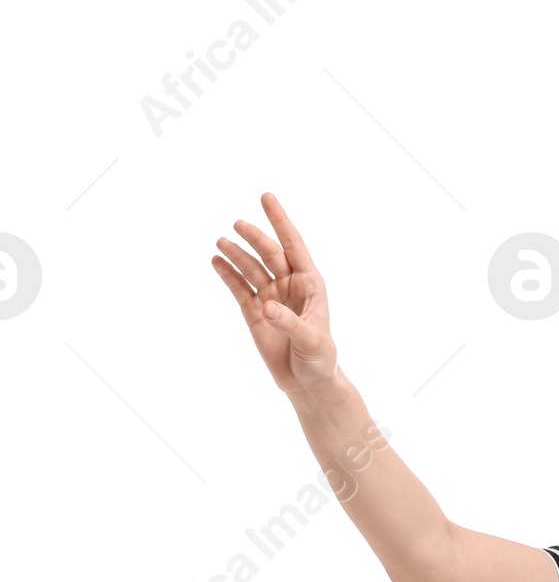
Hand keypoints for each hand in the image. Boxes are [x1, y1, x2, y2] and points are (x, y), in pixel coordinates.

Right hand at [212, 192, 338, 393]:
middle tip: (238, 225)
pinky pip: (239, 288)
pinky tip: (217, 261)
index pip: (294, 245)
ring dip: (237, 255)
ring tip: (221, 243)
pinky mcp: (255, 313)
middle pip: (269, 254)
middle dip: (255, 238)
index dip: (280, 221)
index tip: (266, 197)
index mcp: (310, 284)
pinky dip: (228, 275)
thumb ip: (291, 323)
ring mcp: (270, 297)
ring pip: (251, 269)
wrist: (308, 384)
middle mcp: (289, 285)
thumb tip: (268, 307)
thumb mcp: (312, 341)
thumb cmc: (319, 360)